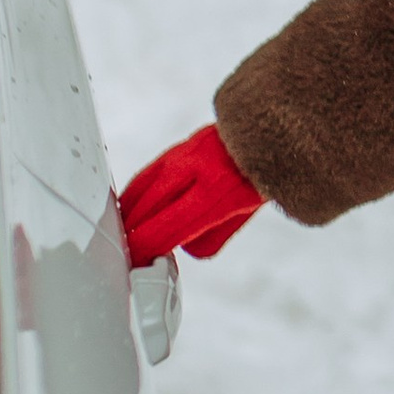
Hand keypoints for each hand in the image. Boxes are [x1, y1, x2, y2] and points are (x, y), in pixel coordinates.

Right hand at [119, 123, 264, 264]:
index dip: (145, 250)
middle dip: (131, 236)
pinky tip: (133, 209)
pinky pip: (145, 176)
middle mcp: (192, 169)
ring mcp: (181, 154)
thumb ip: (210, 238)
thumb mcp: (243, 213)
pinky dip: (135, 196)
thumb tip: (178, 250)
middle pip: (144, 210)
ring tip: (127, 234)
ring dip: (128, 216)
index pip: (164, 229)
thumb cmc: (258, 173)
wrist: (267, 131)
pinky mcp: (176, 147)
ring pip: (138, 190)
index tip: (138, 262)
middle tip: (129, 253)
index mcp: (214, 192)